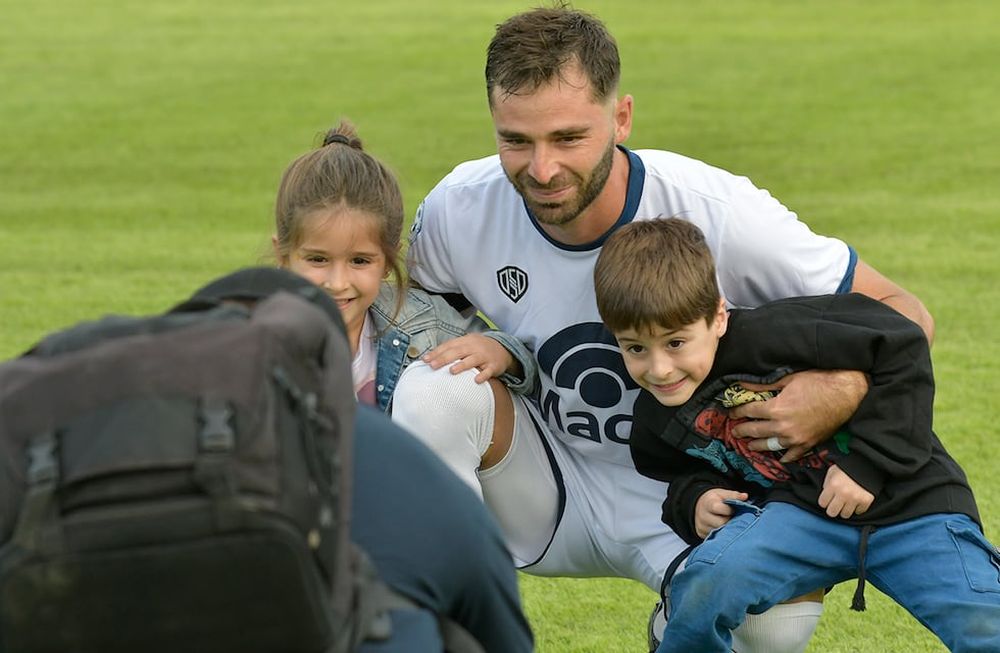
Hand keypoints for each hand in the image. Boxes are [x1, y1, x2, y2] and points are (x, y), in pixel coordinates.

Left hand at [421, 334, 514, 383]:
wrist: (503, 349)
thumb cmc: (478, 349)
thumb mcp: (466, 345)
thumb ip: (451, 350)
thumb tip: (430, 358)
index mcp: (465, 341)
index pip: (448, 346)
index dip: (436, 352)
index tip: (425, 360)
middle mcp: (474, 347)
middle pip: (458, 352)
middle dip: (444, 358)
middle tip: (432, 365)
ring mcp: (484, 356)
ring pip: (472, 360)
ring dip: (462, 365)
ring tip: (452, 371)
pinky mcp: (494, 365)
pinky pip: (488, 371)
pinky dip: (483, 375)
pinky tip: (476, 380)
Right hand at [694, 488, 749, 538]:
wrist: (701, 506)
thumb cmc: (714, 500)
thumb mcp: (723, 494)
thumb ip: (734, 495)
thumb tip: (745, 496)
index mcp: (708, 503)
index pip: (719, 508)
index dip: (729, 510)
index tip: (733, 509)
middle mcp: (702, 516)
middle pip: (721, 523)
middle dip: (730, 521)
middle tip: (733, 518)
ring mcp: (701, 526)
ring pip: (719, 532)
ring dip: (727, 529)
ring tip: (729, 523)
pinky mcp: (702, 534)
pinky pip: (716, 537)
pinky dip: (722, 534)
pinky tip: (724, 528)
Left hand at [729, 369, 867, 461]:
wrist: (846, 393)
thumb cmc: (818, 382)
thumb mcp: (788, 379)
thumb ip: (763, 385)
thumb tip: (742, 384)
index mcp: (776, 409)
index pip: (749, 412)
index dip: (738, 412)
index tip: (731, 412)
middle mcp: (783, 427)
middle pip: (755, 431)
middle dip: (742, 430)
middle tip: (735, 431)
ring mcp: (796, 438)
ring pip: (770, 445)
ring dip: (757, 445)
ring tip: (750, 445)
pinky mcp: (809, 444)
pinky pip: (792, 455)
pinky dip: (784, 457)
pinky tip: (778, 457)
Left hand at [818, 464, 873, 517]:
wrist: (867, 465)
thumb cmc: (847, 468)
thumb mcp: (832, 471)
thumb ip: (826, 484)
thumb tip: (825, 495)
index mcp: (833, 485)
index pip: (822, 503)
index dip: (824, 501)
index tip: (827, 500)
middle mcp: (843, 493)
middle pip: (832, 513)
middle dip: (833, 509)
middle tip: (836, 504)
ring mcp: (855, 498)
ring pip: (845, 514)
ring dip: (845, 509)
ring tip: (846, 502)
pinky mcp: (865, 501)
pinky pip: (858, 512)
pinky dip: (857, 508)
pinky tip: (856, 501)